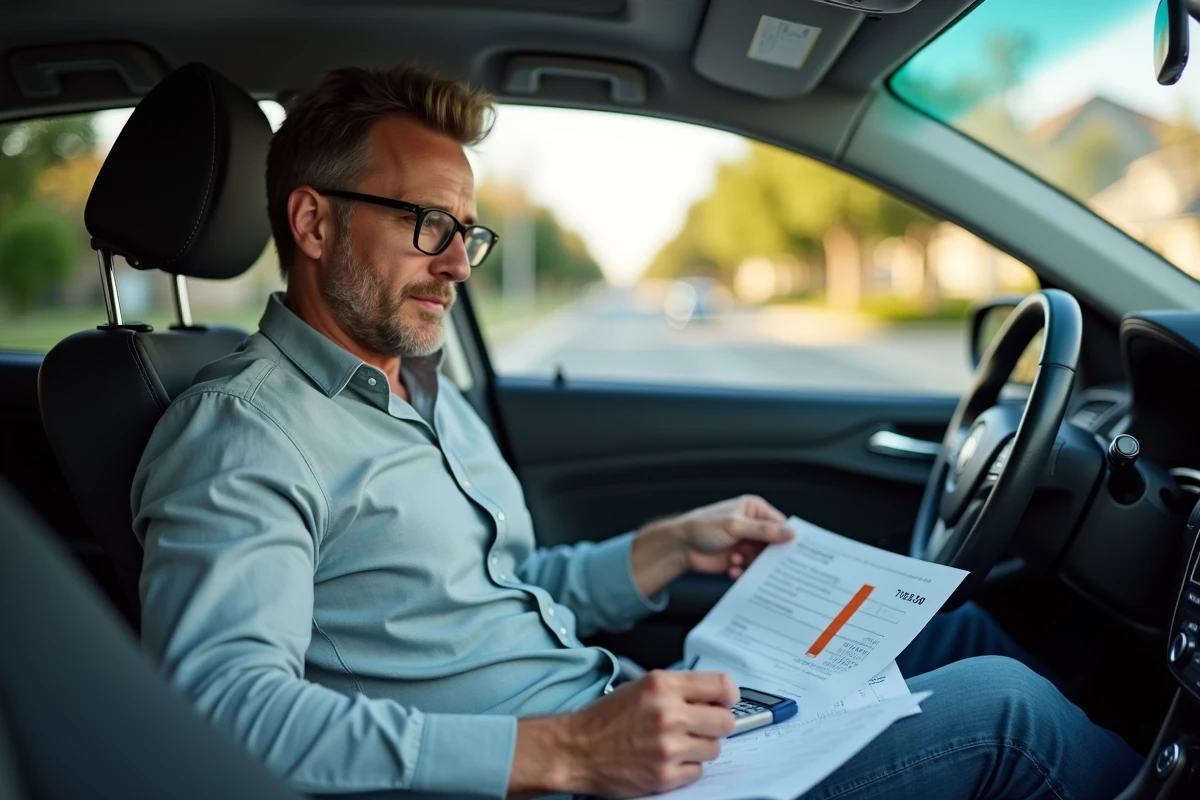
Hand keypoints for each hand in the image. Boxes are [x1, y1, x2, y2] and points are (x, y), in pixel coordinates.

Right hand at [557, 670, 737, 797]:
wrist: (577, 749)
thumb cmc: (606, 719)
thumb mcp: (641, 687)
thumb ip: (678, 688)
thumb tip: (713, 696)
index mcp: (662, 685)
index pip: (721, 685)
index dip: (728, 695)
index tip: (726, 701)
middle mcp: (668, 713)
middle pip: (725, 721)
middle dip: (716, 724)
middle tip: (700, 726)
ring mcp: (668, 746)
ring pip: (714, 748)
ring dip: (699, 748)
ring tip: (675, 743)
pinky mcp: (665, 775)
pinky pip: (698, 771)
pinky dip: (686, 768)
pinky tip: (667, 760)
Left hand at [674, 495, 791, 578]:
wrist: (680, 546)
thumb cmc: (702, 527)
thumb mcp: (735, 526)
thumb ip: (763, 530)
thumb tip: (790, 533)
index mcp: (754, 510)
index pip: (780, 524)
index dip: (787, 537)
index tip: (794, 552)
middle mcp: (752, 526)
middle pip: (773, 544)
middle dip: (769, 555)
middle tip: (767, 563)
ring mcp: (745, 543)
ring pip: (762, 559)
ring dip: (752, 563)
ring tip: (737, 560)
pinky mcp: (738, 559)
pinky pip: (751, 569)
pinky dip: (743, 571)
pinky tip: (732, 568)